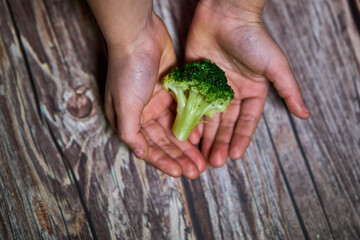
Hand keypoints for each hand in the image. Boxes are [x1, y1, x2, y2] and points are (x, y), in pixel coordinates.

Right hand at [105, 14, 205, 177]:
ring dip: (188, 144)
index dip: (163, 161)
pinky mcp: (173, 90)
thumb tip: (141, 153)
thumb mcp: (124, 105)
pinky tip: (201, 136)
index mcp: (129, 119)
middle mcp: (144, 113)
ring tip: (202, 159)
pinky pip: (185, 112)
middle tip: (197, 170)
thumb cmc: (128, 71)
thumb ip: (131, 132)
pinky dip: (192, 124)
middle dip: (179, 156)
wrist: (140, 35)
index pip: (148, 147)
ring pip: (176, 129)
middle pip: (164, 141)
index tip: (180, 173)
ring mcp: (159, 102)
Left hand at [185, 0, 309, 166]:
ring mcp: (212, 86)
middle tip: (214, 162)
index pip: (246, 121)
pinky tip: (186, 133)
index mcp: (251, 91)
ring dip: (204, 135)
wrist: (226, 13)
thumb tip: (305, 114)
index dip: (240, 139)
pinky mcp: (195, 79)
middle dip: (219, 142)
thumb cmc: (253, 38)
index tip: (233, 156)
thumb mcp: (275, 66)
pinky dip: (189, 117)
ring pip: (207, 116)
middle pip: (225, 123)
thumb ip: (288, 90)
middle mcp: (231, 91)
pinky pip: (191, 102)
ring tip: (199, 155)